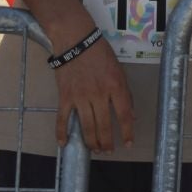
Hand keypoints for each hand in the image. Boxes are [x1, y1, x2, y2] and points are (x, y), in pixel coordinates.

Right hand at [50, 31, 134, 151]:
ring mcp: (80, 97)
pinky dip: (62, 133)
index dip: (127, 132)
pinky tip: (64, 144)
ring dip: (91, 142)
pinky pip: (62, 119)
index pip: (124, 115)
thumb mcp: (119, 71)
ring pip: (86, 126)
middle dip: (106, 142)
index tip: (127, 143)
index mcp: (116, 86)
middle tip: (108, 151)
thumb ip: (125, 93)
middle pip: (104, 125)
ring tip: (95, 150)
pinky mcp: (65, 96)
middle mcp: (99, 94)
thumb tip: (130, 115)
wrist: (76, 40)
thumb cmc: (100, 53)